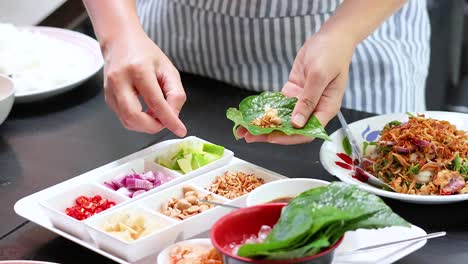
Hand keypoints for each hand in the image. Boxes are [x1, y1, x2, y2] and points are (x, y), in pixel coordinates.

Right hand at [102, 29, 186, 135]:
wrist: (120, 42)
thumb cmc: (145, 54)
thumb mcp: (168, 69)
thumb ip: (175, 93)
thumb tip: (174, 116)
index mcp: (138, 70)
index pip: (155, 102)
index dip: (169, 120)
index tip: (180, 130)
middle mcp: (120, 80)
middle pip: (134, 117)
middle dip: (153, 126)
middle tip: (165, 121)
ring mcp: (110, 90)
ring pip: (127, 121)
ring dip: (146, 125)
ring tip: (156, 112)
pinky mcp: (107, 98)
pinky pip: (124, 118)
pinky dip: (138, 120)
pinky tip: (146, 110)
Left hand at [238, 32, 354, 144]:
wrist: (331, 37)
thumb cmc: (332, 54)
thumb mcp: (319, 76)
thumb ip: (308, 100)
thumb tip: (297, 123)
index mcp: (325, 108)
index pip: (307, 132)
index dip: (289, 137)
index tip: (271, 137)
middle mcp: (314, 108)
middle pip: (291, 128)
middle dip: (270, 133)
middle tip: (249, 136)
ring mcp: (303, 100)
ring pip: (283, 118)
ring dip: (265, 124)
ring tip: (245, 129)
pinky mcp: (294, 91)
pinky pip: (279, 105)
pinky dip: (267, 110)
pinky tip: (253, 114)